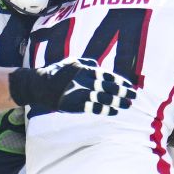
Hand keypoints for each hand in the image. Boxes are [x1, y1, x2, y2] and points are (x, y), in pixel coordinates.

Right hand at [10, 58, 136, 114]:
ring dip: (117, 102)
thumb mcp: (71, 62)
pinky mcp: (74, 104)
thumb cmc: (57, 72)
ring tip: (128, 105)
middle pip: (108, 87)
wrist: (39, 85)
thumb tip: (99, 65)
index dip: (120, 81)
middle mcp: (84, 80)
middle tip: (134, 96)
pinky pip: (93, 108)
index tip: (130, 86)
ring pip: (103, 98)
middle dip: (123, 92)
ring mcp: (79, 92)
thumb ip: (86, 62)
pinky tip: (115, 112)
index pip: (108, 75)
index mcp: (85, 69)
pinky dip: (105, 110)